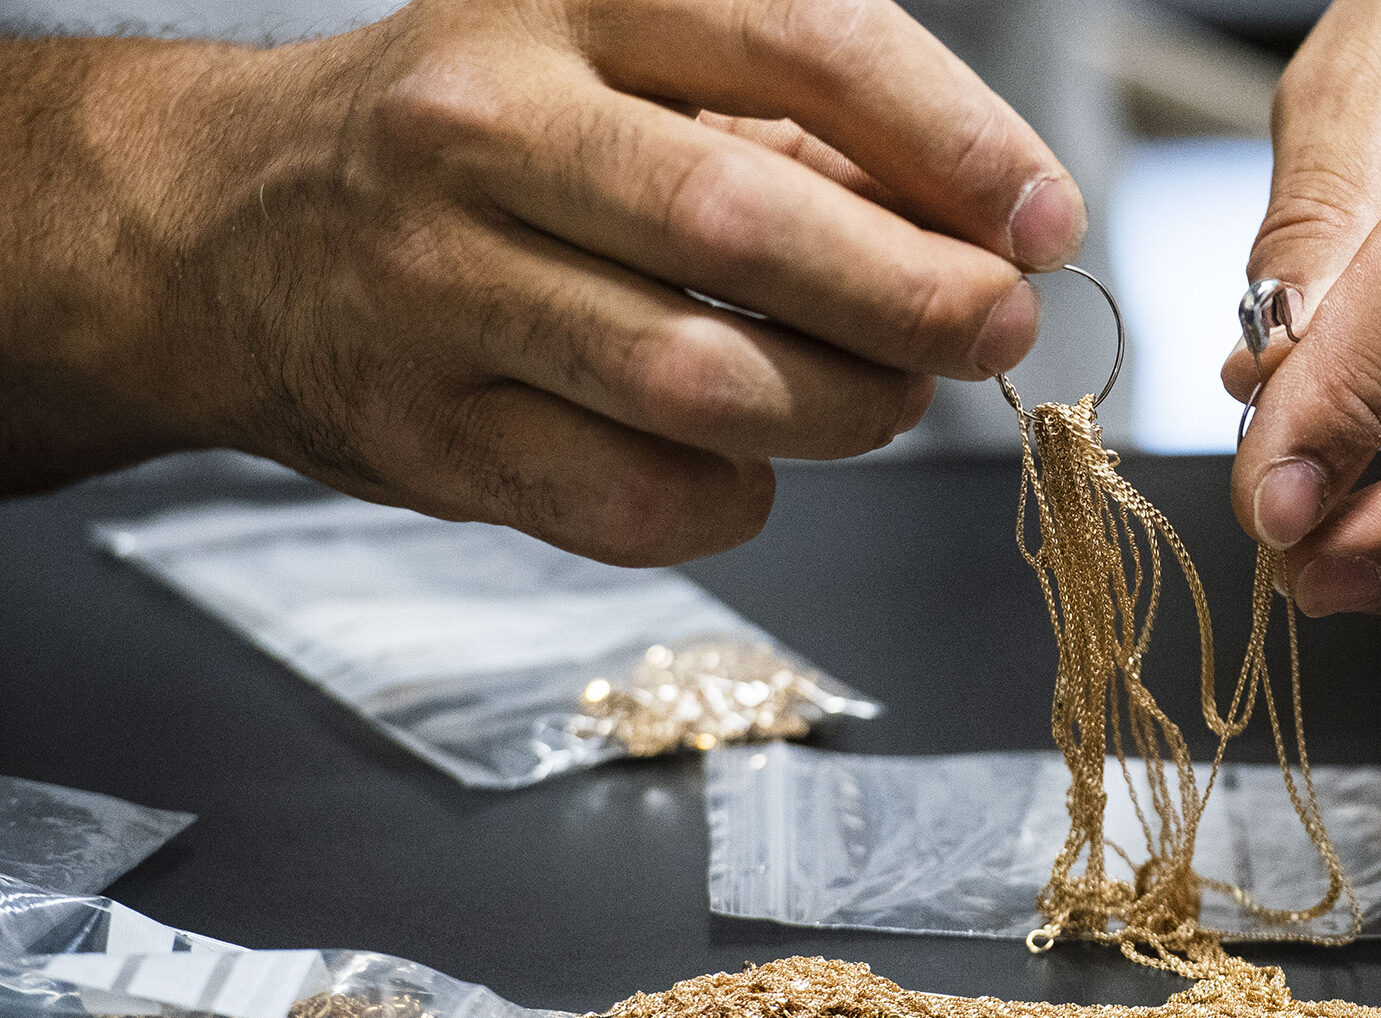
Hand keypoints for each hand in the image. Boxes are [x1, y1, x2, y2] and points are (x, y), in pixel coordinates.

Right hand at [13, 0, 1082, 562]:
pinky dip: (733, 499)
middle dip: (916, 296)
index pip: (803, 41)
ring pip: (699, 385)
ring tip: (886, 398)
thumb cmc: (474, 140)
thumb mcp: (616, 65)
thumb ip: (793, 129)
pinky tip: (747, 465)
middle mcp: (486, 131)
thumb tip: (979, 223)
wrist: (225, 228)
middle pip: (746, 228)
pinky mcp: (426, 435)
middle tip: (998, 329)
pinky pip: (633, 499)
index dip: (953, 140)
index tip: (1045, 218)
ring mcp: (438, 290)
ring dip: (840, 412)